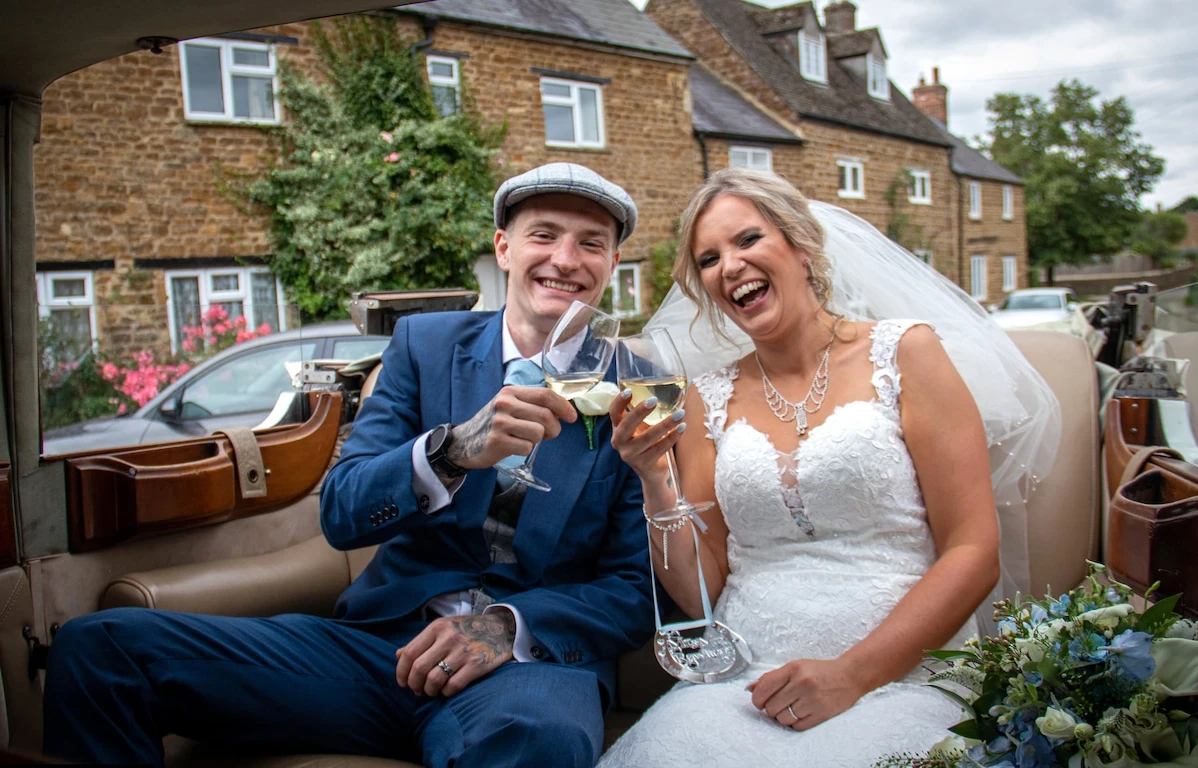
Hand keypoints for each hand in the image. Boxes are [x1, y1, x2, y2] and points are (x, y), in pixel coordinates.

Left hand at [395, 612, 515, 697]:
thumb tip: (398, 655)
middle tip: (417, 690)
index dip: (401, 672)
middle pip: (419, 669)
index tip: (403, 682)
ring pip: (434, 680)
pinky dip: (446, 693)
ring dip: (429, 691)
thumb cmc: (467, 630)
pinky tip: (447, 691)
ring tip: (432, 692)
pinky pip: (453, 686)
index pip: (409, 653)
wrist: (502, 629)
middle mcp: (448, 638)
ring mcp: (463, 652)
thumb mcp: (444, 628)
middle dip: (414, 685)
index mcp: (437, 628)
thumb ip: (422, 642)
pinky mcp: (477, 665)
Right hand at [447, 386, 575, 469]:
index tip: (572, 417)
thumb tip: (562, 410)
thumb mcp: (510, 406)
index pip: (545, 394)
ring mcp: (500, 422)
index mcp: (511, 392)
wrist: (464, 442)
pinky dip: (524, 450)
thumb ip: (532, 404)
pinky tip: (513, 446)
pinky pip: (527, 447)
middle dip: (554, 429)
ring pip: (539, 432)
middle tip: (549, 435)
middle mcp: (505, 403)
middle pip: (546, 415)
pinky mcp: (497, 440)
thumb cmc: (494, 424)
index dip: (563, 406)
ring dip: (539, 440)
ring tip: (526, 439)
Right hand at [608, 389, 685, 483]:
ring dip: (665, 424)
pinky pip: (659, 449)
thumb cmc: (648, 442)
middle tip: (654, 400)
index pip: (613, 413)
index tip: (629, 391)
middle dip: (640, 411)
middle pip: (626, 425)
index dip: (619, 402)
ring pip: (647, 438)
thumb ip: (645, 412)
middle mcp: (619, 442)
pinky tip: (681, 429)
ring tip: (680, 414)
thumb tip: (668, 389)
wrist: (652, 470)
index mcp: (617, 428)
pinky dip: (671, 438)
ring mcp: (630, 455)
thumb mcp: (642, 426)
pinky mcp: (643, 464)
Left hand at [747, 658, 866, 730]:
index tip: (758, 701)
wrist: (849, 677)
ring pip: (783, 719)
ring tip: (790, 708)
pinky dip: (794, 723)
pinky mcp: (821, 714)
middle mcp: (802, 684)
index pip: (764, 687)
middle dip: (770, 708)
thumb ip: (772, 677)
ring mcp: (812, 700)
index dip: (757, 698)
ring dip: (782, 717)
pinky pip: (797, 726)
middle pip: (771, 706)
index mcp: (793, 669)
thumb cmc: (819, 671)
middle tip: (777, 704)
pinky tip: (800, 713)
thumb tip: (750, 688)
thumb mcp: (795, 667)